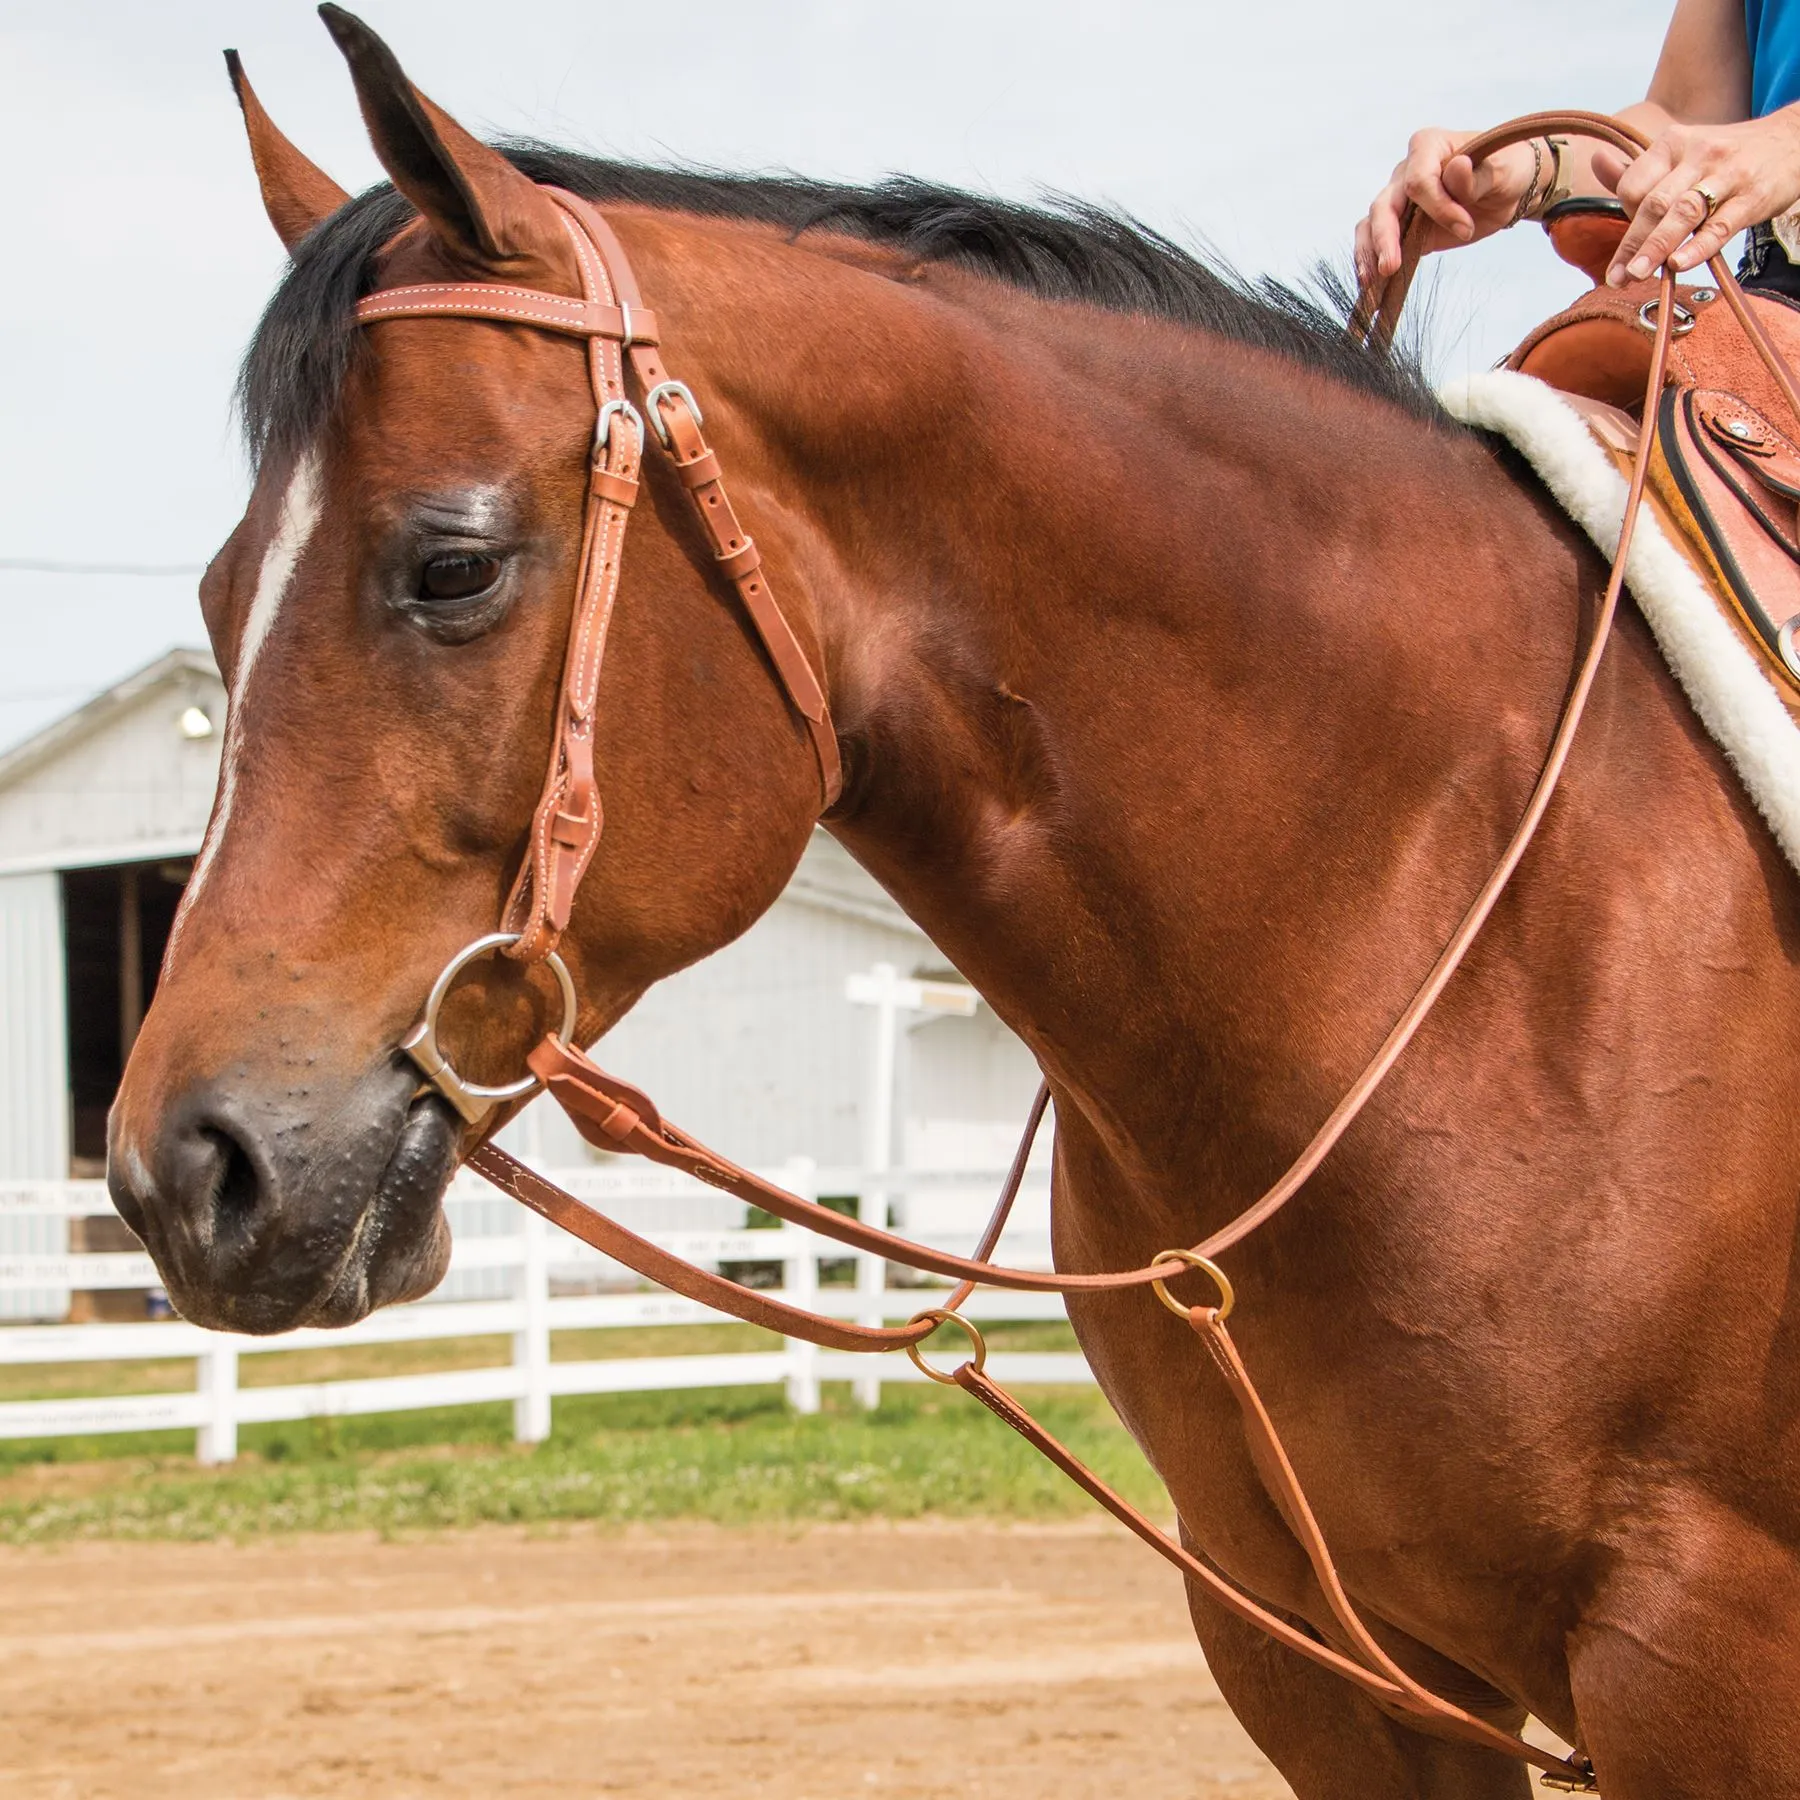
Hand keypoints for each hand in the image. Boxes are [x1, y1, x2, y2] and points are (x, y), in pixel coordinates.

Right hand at [1355, 130, 1540, 286]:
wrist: (1506, 188)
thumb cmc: (1504, 169)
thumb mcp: (1501, 169)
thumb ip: (1476, 175)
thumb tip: (1456, 168)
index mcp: (1428, 147)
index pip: (1418, 181)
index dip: (1438, 207)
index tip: (1464, 228)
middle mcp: (1406, 172)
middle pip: (1383, 206)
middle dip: (1385, 238)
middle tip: (1391, 268)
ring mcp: (1399, 201)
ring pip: (1370, 226)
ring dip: (1369, 255)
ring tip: (1373, 284)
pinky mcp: (1401, 228)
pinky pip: (1376, 244)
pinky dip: (1373, 266)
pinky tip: (1373, 289)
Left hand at [1595, 110, 1799, 284]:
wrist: (1792, 141)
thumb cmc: (1725, 157)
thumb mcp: (1682, 153)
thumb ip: (1638, 168)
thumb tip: (1595, 162)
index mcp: (1674, 142)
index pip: (1634, 185)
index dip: (1625, 215)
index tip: (1629, 240)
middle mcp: (1699, 155)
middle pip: (1655, 203)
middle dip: (1632, 243)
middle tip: (1616, 277)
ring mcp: (1728, 175)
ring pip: (1684, 213)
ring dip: (1656, 247)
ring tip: (1637, 275)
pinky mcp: (1753, 197)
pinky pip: (1721, 225)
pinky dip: (1698, 246)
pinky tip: (1679, 264)